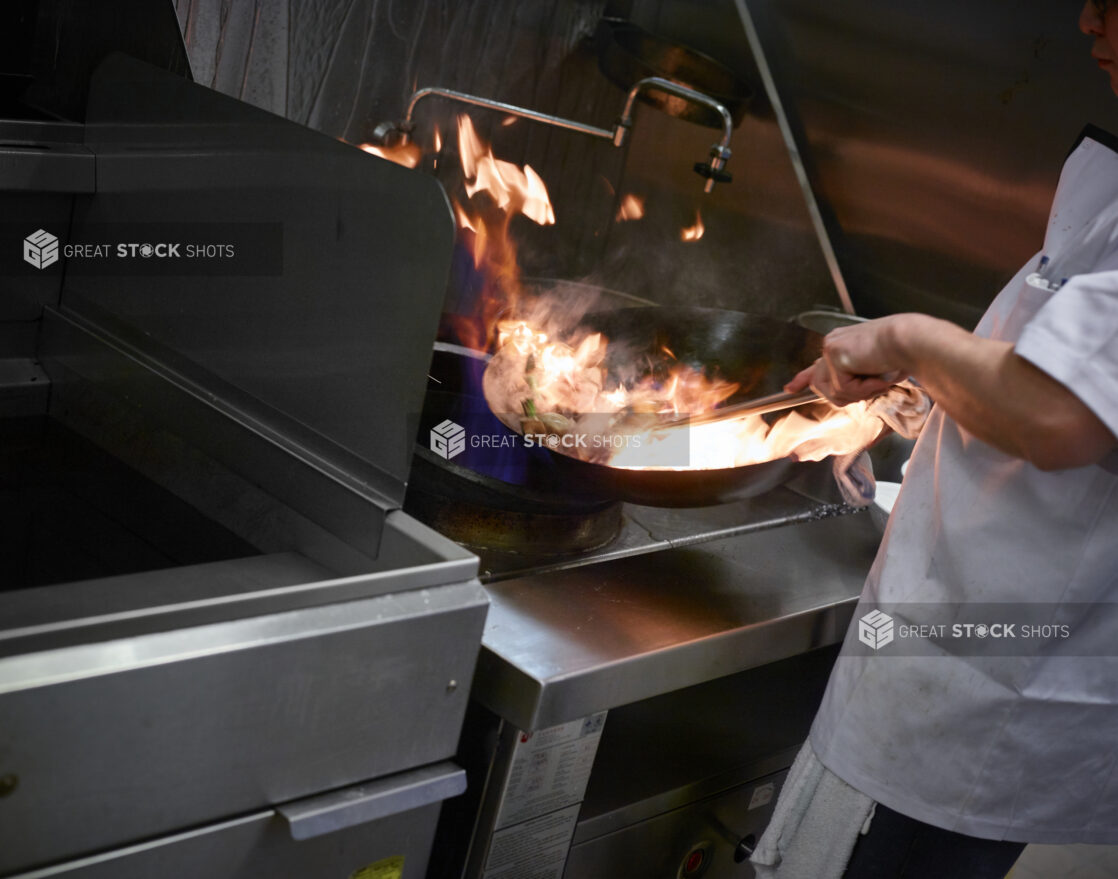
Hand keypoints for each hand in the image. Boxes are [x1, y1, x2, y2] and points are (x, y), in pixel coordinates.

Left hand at [785, 316, 906, 405]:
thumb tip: (840, 394)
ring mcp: (831, 349)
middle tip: (876, 382)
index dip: (803, 378)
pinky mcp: (834, 356)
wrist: (913, 341)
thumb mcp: (875, 371)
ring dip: (860, 392)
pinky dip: (865, 388)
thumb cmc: (904, 354)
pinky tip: (876, 372)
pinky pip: (844, 389)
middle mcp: (832, 344)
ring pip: (834, 392)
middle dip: (850, 394)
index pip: (817, 365)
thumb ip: (855, 379)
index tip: (790, 388)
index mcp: (841, 344)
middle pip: (823, 387)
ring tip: (879, 376)